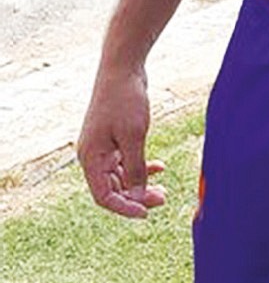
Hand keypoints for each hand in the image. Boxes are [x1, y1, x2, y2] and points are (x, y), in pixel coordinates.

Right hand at [77, 65, 165, 218]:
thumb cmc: (125, 100)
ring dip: (140, 184)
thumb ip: (135, 168)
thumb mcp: (134, 136)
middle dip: (136, 197)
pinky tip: (159, 167)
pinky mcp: (113, 138)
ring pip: (120, 177)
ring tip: (163, 188)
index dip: (124, 208)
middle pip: (112, 188)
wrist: (122, 69)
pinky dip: (141, 167)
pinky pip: (125, 162)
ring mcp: (103, 147)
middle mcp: (93, 155)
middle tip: (162, 199)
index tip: (146, 213)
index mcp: (91, 158)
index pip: (103, 196)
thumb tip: (138, 197)